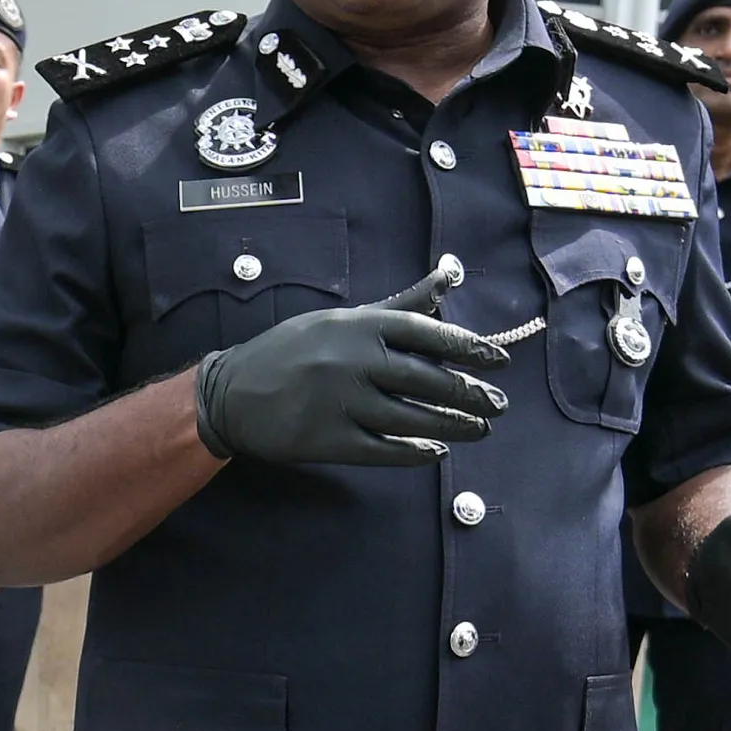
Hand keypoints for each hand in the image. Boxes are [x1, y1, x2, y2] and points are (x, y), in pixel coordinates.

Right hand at [189, 260, 509, 467]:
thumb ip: (397, 306)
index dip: (468, 347)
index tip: (499, 362)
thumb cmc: (292, 351)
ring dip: (453, 425)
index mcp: (357, 325)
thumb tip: (446, 277)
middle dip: (470, 393)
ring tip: (480, 429)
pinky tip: (436, 451)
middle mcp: (351, 361)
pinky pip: (384, 449)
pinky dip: (415, 453)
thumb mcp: (341, 319)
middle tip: (499, 405)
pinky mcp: (328, 440)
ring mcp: (339, 402)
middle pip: (426, 378)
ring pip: (411, 417)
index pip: (425, 332)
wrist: (231, 392)